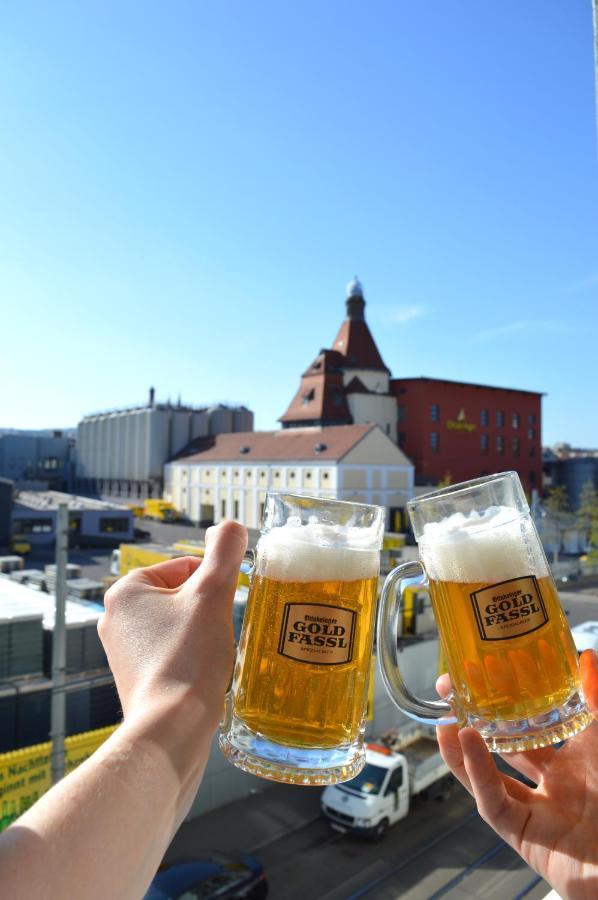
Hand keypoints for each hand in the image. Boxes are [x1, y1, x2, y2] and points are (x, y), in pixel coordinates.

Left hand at [99, 520, 247, 731]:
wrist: (171, 729)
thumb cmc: (188, 660)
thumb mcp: (212, 594)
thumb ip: (224, 553)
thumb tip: (231, 527)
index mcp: (126, 591)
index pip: (185, 567)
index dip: (213, 585)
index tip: (222, 609)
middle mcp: (116, 618)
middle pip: (182, 596)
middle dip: (207, 611)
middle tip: (215, 634)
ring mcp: (123, 651)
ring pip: (179, 625)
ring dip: (201, 634)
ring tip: (208, 656)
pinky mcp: (135, 677)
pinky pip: (172, 652)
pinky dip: (191, 658)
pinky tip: (200, 674)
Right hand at [436, 650, 597, 899]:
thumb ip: (595, 700)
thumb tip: (587, 655)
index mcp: (568, 763)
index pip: (526, 727)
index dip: (502, 701)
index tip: (483, 673)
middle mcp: (546, 785)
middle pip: (499, 749)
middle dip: (472, 721)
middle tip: (450, 694)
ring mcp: (532, 811)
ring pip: (485, 777)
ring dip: (461, 749)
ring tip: (443, 720)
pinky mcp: (521, 834)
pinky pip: (493, 802)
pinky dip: (477, 771)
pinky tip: (464, 743)